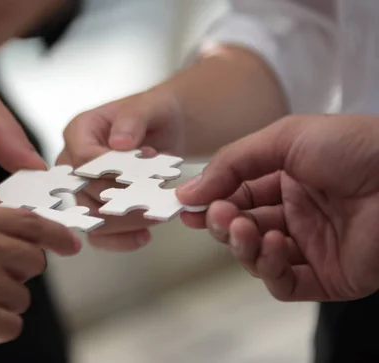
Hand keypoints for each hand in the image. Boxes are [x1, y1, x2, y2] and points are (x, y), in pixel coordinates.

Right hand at [57, 86, 184, 250]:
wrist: (164, 130)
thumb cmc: (153, 115)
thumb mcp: (150, 107)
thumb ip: (133, 120)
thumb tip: (119, 143)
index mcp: (79, 131)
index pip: (83, 159)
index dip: (111, 172)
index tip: (143, 172)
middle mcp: (72, 161)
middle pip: (85, 192)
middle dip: (122, 199)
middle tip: (154, 200)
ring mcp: (81, 188)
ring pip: (91, 217)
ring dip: (125, 222)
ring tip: (155, 217)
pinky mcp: (94, 209)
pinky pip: (98, 234)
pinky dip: (120, 239)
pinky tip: (144, 236)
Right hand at [176, 115, 378, 301]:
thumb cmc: (355, 147)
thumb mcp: (283, 138)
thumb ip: (231, 164)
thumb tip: (187, 193)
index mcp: (285, 180)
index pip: (235, 196)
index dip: (210, 203)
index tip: (186, 206)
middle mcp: (295, 214)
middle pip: (240, 229)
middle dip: (224, 224)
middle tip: (219, 216)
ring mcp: (310, 247)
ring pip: (256, 258)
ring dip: (242, 246)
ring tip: (245, 229)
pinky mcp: (327, 276)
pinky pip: (284, 282)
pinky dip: (270, 268)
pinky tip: (274, 243)